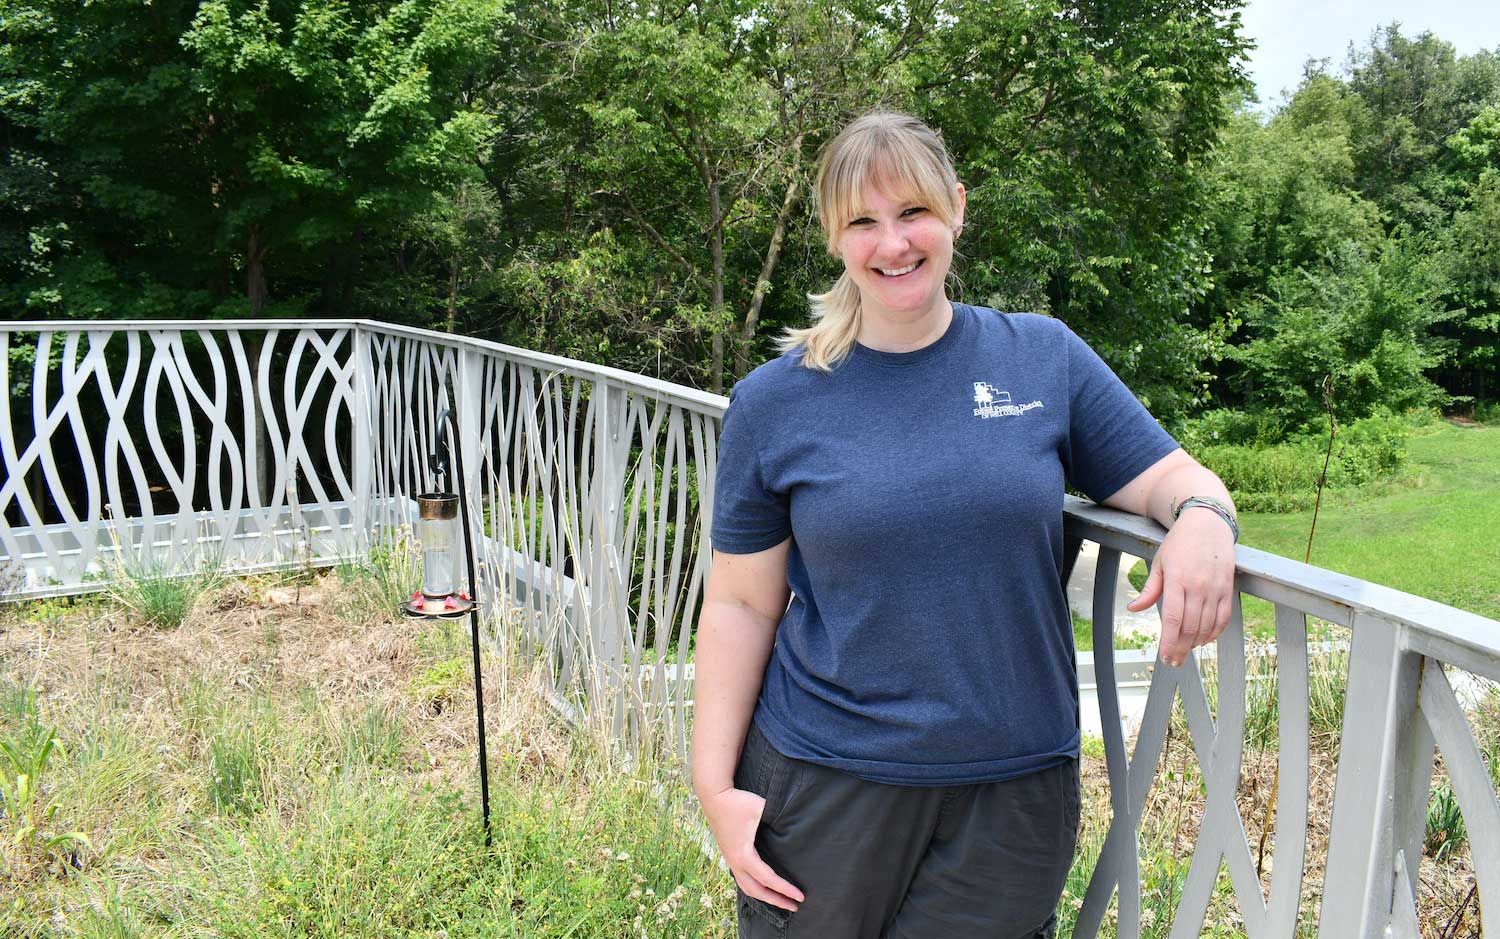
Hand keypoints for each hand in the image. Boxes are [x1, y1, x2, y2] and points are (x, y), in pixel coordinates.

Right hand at [699, 786, 804, 911]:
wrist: (714, 796)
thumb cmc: (738, 802)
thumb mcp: (762, 808)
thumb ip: (780, 817)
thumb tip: (797, 825)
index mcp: (744, 856)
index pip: (768, 880)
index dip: (785, 889)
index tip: (800, 897)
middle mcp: (735, 862)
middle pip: (756, 891)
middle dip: (776, 901)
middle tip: (794, 906)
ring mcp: (730, 860)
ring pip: (747, 888)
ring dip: (764, 897)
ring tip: (781, 901)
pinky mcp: (729, 855)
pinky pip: (742, 879)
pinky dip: (755, 888)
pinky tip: (764, 887)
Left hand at [1126, 507, 1236, 667]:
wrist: (1208, 523)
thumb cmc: (1179, 542)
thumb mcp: (1159, 562)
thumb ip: (1149, 589)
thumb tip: (1133, 609)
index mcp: (1177, 579)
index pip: (1173, 619)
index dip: (1169, 642)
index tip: (1164, 656)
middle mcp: (1198, 586)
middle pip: (1190, 628)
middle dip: (1181, 648)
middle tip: (1174, 661)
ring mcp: (1215, 588)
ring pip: (1207, 626)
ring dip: (1196, 643)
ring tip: (1186, 651)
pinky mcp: (1228, 588)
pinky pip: (1224, 618)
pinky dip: (1214, 632)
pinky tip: (1204, 639)